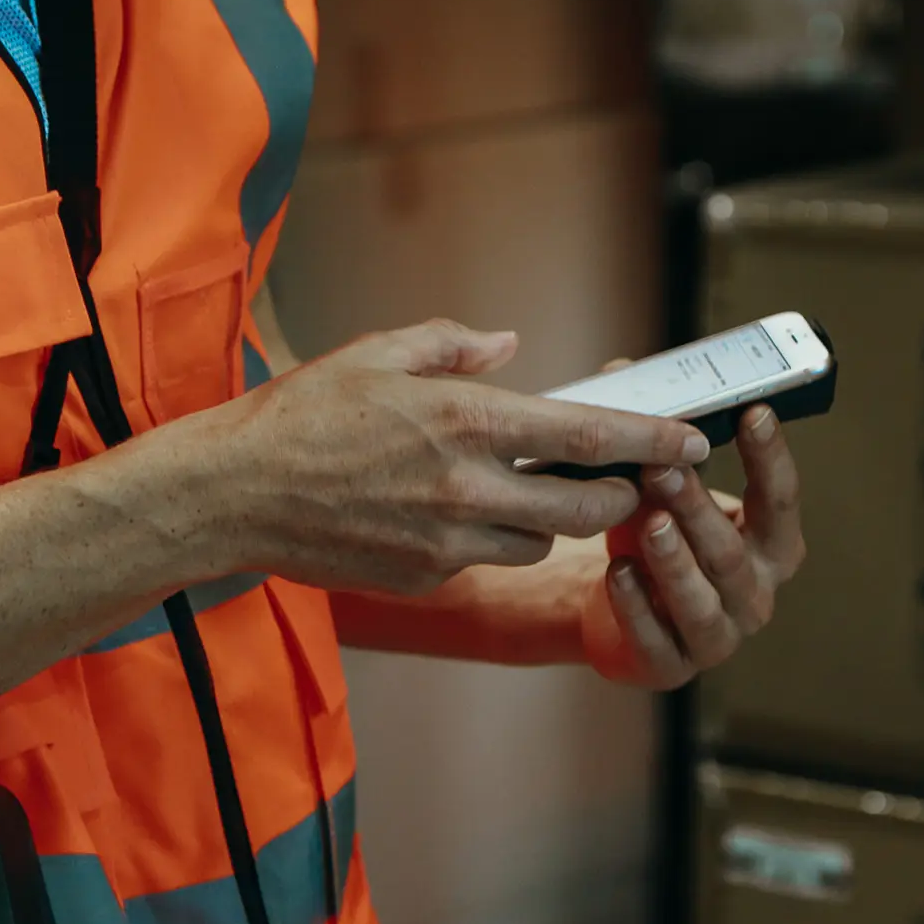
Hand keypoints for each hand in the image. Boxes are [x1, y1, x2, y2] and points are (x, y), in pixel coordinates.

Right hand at [206, 319, 711, 595]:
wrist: (230, 495)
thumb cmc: (302, 414)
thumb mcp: (377, 353)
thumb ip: (453, 345)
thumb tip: (507, 345)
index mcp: (465, 420)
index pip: (586, 436)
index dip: (650, 441)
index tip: (693, 441)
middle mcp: (467, 487)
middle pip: (583, 510)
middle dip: (619, 499)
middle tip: (625, 483)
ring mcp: (445, 543)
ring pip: (537, 544)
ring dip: (550, 523)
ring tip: (529, 493)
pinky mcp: (422, 579)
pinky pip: (482, 562)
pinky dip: (489, 541)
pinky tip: (454, 514)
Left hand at [581, 406, 805, 688]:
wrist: (627, 610)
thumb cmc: (658, 536)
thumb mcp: (662, 485)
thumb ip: (649, 432)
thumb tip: (620, 371)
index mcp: (771, 543)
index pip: (783, 499)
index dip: (770, 456)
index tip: (752, 411)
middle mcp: (756, 592)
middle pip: (734, 552)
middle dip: (699, 508)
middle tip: (664, 467)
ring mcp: (720, 636)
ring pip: (703, 600)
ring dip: (675, 559)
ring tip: (648, 522)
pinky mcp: (674, 666)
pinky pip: (658, 638)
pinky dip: (636, 606)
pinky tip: (617, 573)